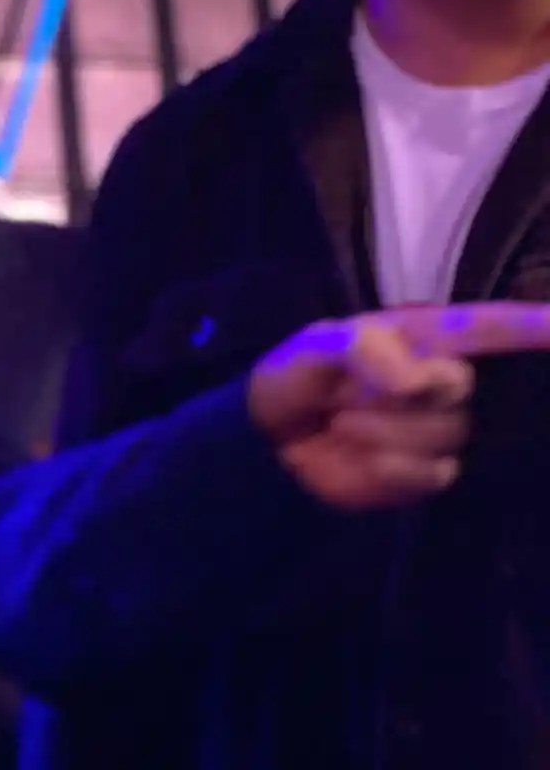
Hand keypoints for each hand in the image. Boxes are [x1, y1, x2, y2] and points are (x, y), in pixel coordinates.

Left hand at [246, 302, 549, 511]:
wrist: (274, 440)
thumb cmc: (299, 378)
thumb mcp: (316, 347)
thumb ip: (364, 348)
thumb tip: (418, 382)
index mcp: (419, 337)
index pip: (487, 327)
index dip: (532, 326)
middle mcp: (439, 379)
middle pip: (456, 384)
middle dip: (394, 390)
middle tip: (344, 391)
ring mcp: (440, 427)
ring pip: (442, 430)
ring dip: (379, 429)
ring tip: (341, 421)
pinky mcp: (430, 472)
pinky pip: (431, 471)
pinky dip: (387, 466)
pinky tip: (358, 455)